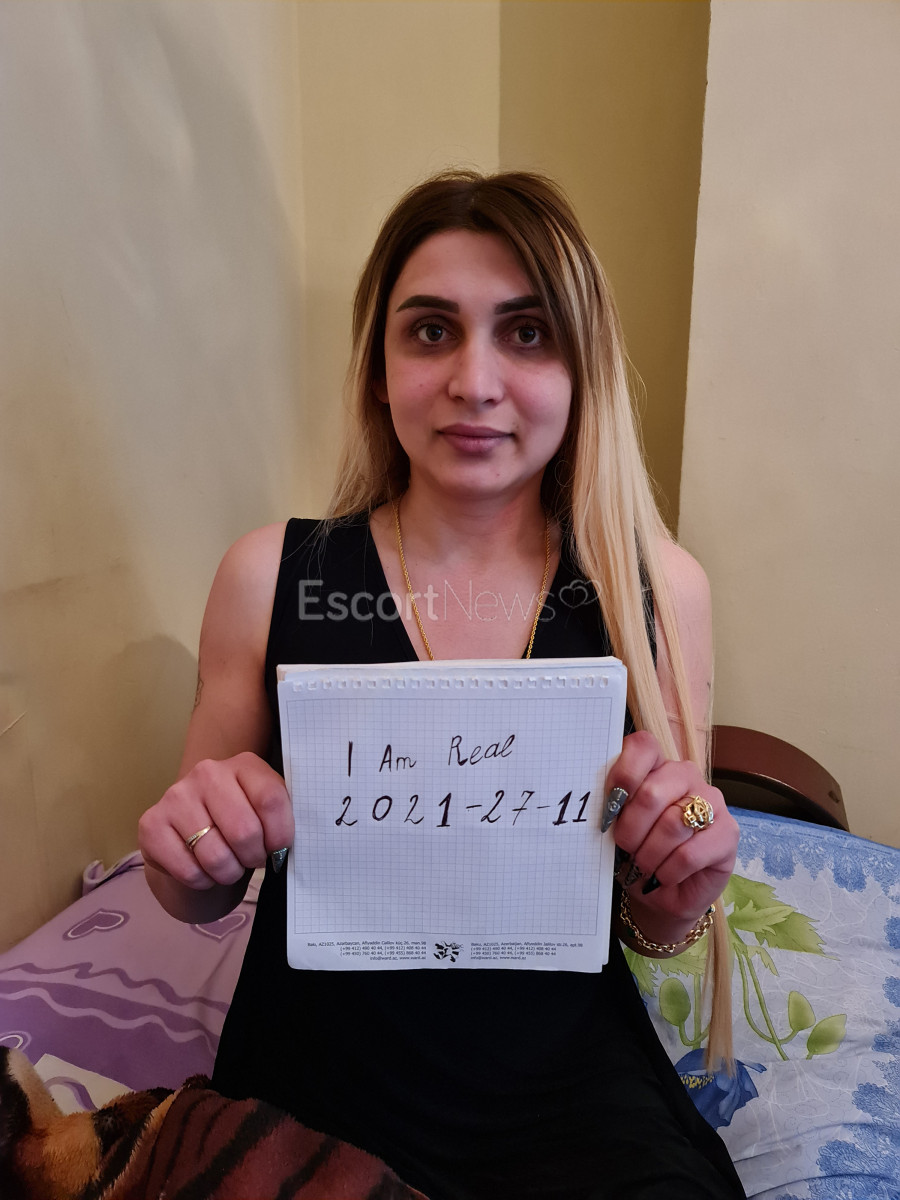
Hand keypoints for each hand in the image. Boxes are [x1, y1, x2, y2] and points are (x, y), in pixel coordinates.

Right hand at [138, 752, 293, 891]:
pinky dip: (202, 882)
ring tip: (228, 866)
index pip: (271, 799)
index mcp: (244, 764)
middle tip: (250, 860)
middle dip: (253, 858)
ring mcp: (176, 796)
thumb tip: (283, 848)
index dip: (280, 835)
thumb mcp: (265, 813)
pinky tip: (203, 870)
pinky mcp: (151, 824)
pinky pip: (189, 871)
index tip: (278, 849)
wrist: (193, 838)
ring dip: (228, 873)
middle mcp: (208, 772)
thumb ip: (280, 820)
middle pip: (244, 831)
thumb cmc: (238, 825)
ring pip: (216, 856)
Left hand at [605, 731, 737, 942]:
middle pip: (652, 793)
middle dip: (631, 829)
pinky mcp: (728, 833)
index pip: (643, 747)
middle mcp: (686, 776)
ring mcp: (712, 802)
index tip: (609, 809)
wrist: (664, 893)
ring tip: (644, 866)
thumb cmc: (637, 853)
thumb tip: (605, 807)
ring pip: (671, 825)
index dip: (623, 774)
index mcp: (656, 766)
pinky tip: (664, 876)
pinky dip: (668, 871)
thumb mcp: (617, 828)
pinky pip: (689, 854)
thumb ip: (614, 808)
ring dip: (649, 855)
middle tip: (625, 848)